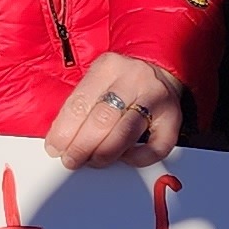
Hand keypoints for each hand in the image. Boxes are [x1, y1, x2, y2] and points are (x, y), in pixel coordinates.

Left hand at [44, 53, 181, 168]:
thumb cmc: (120, 81)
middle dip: (81, 146)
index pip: (80, 102)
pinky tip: (125, 158)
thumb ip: (81, 105)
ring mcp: (156, 98)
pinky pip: (157, 146)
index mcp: (108, 66)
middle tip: (71, 161)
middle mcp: (134, 79)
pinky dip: (139, 158)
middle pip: (102, 119)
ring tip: (92, 162)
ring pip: (126, 133)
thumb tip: (59, 141)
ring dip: (104, 153)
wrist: (160, 69)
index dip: (64, 130)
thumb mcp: (98, 80)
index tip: (55, 148)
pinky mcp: (173, 118)